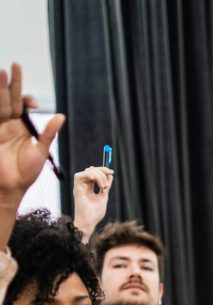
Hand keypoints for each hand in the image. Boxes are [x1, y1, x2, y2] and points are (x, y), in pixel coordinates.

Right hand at [0, 63, 64, 202]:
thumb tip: (61, 116)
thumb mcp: (41, 151)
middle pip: (7, 98)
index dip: (25, 97)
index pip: (21, 105)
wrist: (11, 187)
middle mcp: (8, 124)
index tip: (31, 103)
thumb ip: (49, 133)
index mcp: (21, 126)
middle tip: (10, 66)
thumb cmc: (26, 172)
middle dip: (8, 83)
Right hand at [73, 166, 113, 238]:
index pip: (95, 173)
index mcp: (89, 187)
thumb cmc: (95, 213)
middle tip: (107, 184)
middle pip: (91, 170)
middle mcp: (84, 185)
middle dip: (102, 172)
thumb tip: (110, 176)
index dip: (103, 170)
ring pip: (87, 171)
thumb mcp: (103, 197)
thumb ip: (106, 186)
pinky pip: (79, 175)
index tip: (112, 172)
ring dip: (98, 176)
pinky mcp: (76, 189)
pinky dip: (89, 175)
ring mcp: (80, 186)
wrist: (89, 222)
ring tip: (103, 187)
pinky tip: (97, 183)